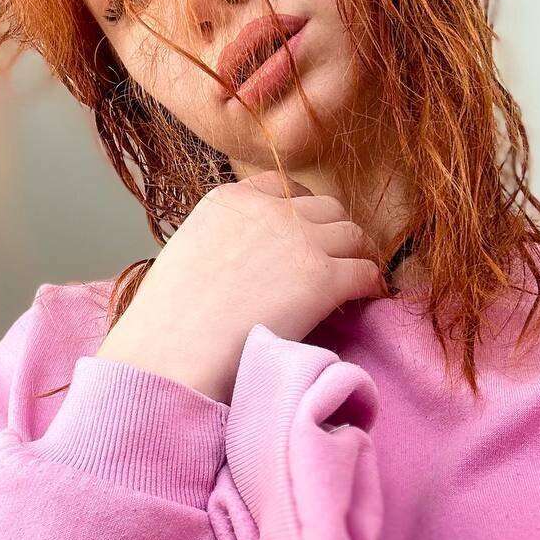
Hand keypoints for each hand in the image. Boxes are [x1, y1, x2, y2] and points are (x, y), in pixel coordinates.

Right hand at [95, 170, 386, 401]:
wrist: (172, 352)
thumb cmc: (170, 322)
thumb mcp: (189, 253)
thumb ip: (225, 242)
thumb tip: (253, 260)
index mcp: (230, 200)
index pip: (284, 187)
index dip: (302, 212)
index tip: (306, 235)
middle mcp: (270, 210)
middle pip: (327, 208)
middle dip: (334, 234)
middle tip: (336, 263)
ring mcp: (300, 240)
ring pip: (353, 235)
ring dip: (355, 257)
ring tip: (352, 285)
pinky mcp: (323, 277)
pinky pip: (367, 273)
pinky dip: (369, 286)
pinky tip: (362, 303)